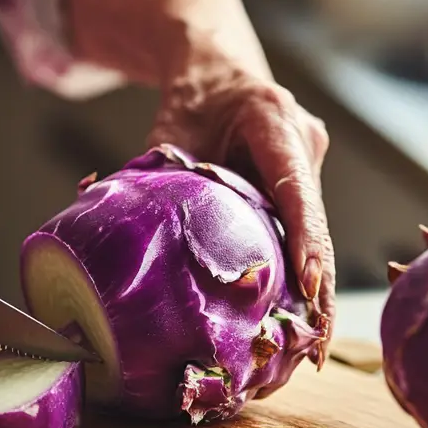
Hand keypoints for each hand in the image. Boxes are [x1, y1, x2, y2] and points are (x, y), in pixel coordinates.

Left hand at [149, 58, 335, 362]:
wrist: (218, 75)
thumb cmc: (190, 104)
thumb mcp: (167, 135)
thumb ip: (154, 178)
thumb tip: (109, 219)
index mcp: (272, 120)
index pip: (293, 185)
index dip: (303, 238)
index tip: (308, 283)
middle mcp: (304, 140)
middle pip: (314, 223)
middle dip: (317, 290)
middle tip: (316, 351)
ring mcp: (312, 163)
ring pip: (314, 234)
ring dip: (314, 293)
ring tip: (312, 352)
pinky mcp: (308, 185)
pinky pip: (304, 233)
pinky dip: (300, 277)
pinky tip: (299, 326)